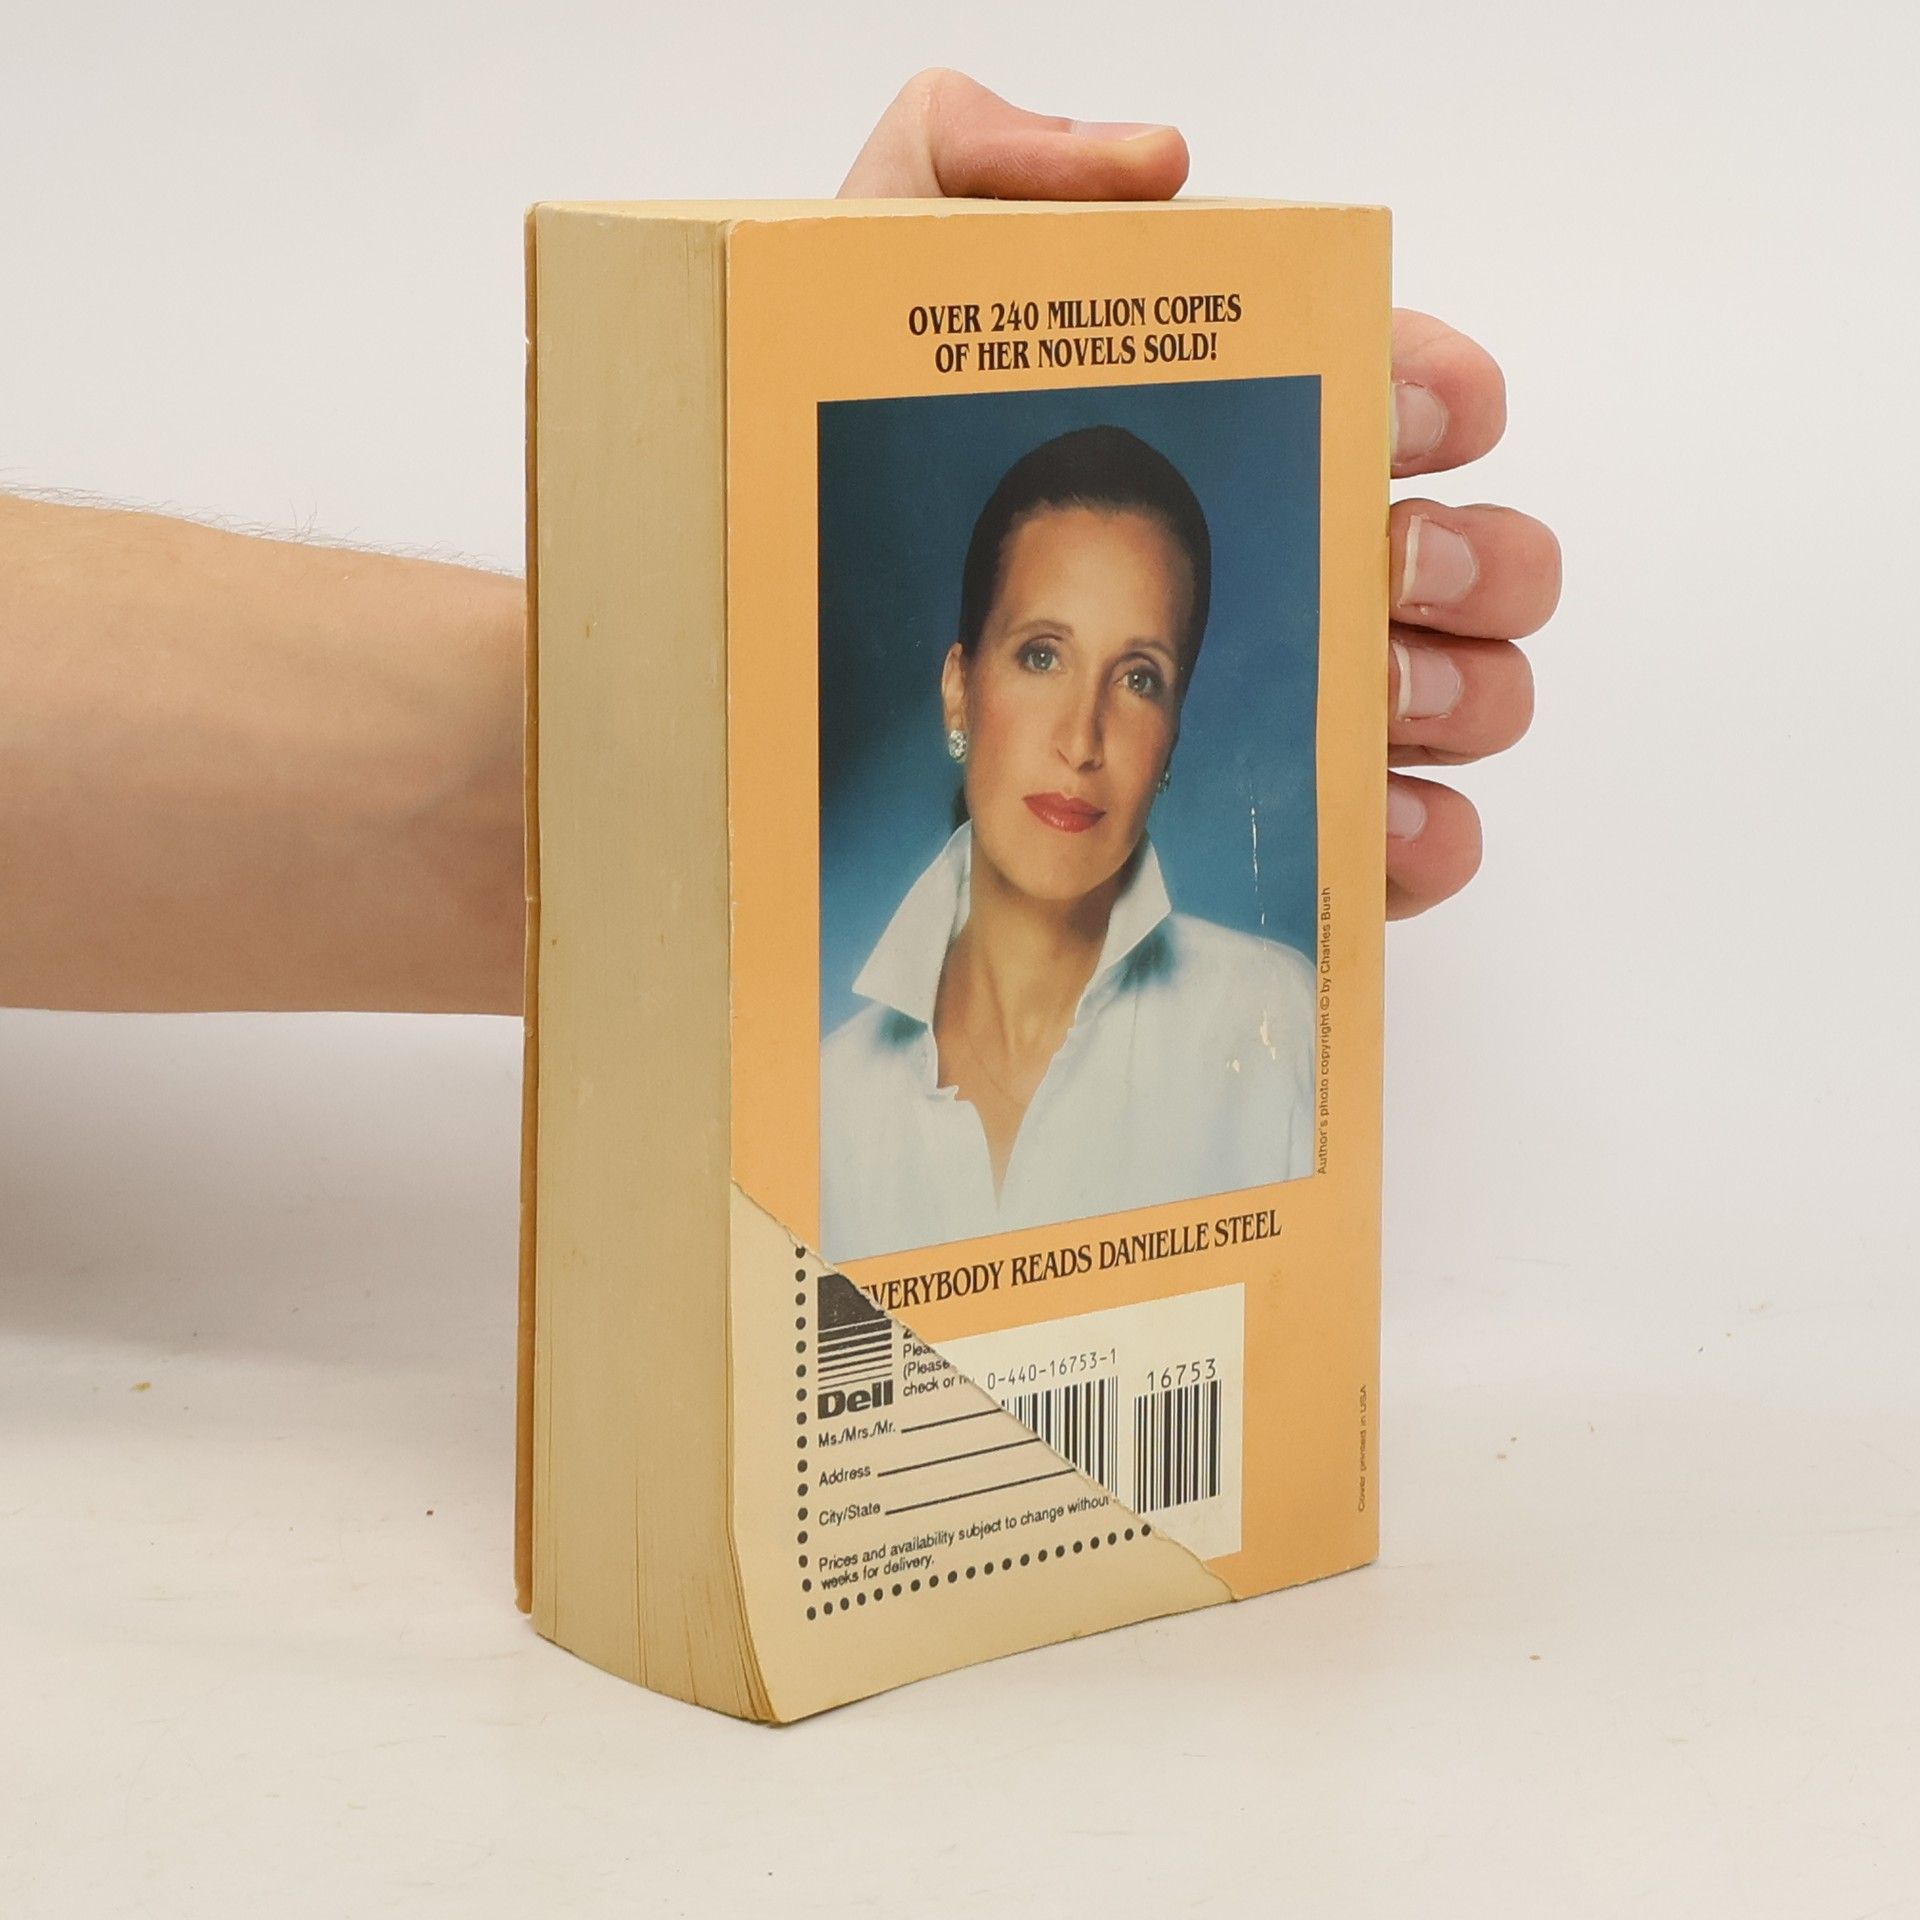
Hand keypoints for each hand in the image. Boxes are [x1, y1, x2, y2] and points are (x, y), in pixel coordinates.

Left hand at [840, 70, 1561, 920]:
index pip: (1399, 395)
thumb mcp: (880, 272)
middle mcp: (1304, 561)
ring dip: (1462, 692)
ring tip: (1383, 696)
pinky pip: (1401, 841)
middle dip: (1471, 555)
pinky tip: (1388, 828)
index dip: (1437, 392)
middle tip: (1390, 561)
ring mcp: (1309, 697)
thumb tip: (1152, 165)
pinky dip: (1424, 838)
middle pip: (1472, 557)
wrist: (791, 668)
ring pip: (1469, 696)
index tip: (1414, 408)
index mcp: (1253, 432)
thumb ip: (985, 165)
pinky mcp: (1285, 819)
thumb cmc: (851, 468)